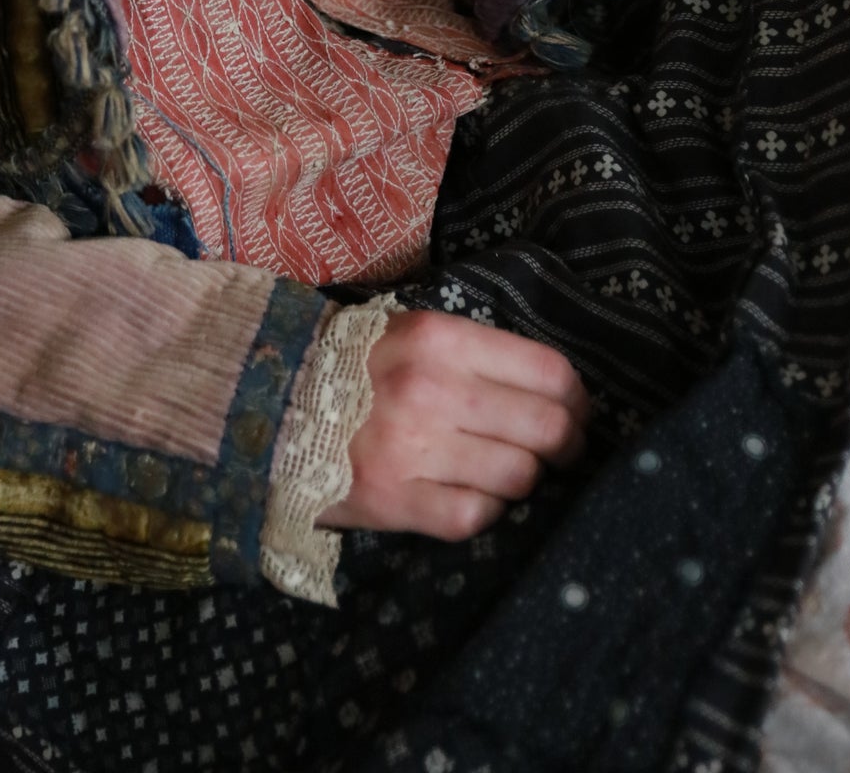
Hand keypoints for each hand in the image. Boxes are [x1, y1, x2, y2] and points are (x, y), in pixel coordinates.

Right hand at [319, 310, 590, 541]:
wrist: (272, 404)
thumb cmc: (357, 365)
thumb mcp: (414, 333)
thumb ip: (477, 353)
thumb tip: (555, 390)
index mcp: (441, 339)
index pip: (549, 372)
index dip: (577, 399)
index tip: (574, 412)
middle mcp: (433, 390)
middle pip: (546, 429)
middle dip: (565, 447)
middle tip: (559, 454)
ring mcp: (413, 448)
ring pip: (518, 476)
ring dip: (523, 479)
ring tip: (507, 472)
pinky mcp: (394, 499)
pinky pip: (474, 516)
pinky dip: (485, 510)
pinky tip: (472, 495)